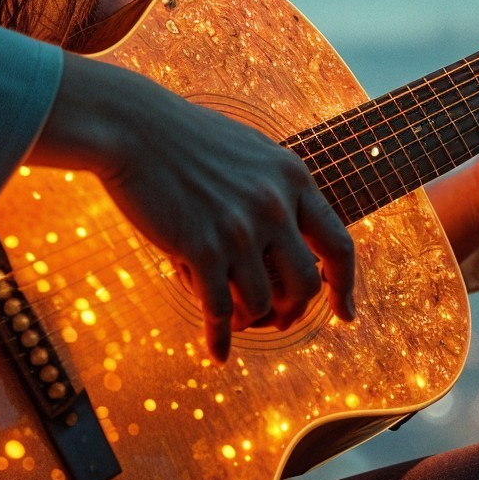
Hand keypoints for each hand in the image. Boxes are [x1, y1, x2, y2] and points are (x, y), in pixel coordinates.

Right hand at [34, 53, 356, 363]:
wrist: (133, 127)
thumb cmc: (184, 138)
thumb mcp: (249, 152)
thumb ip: (275, 188)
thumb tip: (293, 230)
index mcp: (292, 178)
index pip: (338, 244)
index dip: (345, 286)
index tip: (344, 314)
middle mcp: (274, 205)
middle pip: (306, 284)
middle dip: (294, 310)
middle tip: (277, 321)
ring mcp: (240, 229)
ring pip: (261, 303)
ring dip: (250, 319)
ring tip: (235, 319)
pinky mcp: (202, 248)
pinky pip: (220, 311)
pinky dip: (220, 338)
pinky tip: (217, 352)